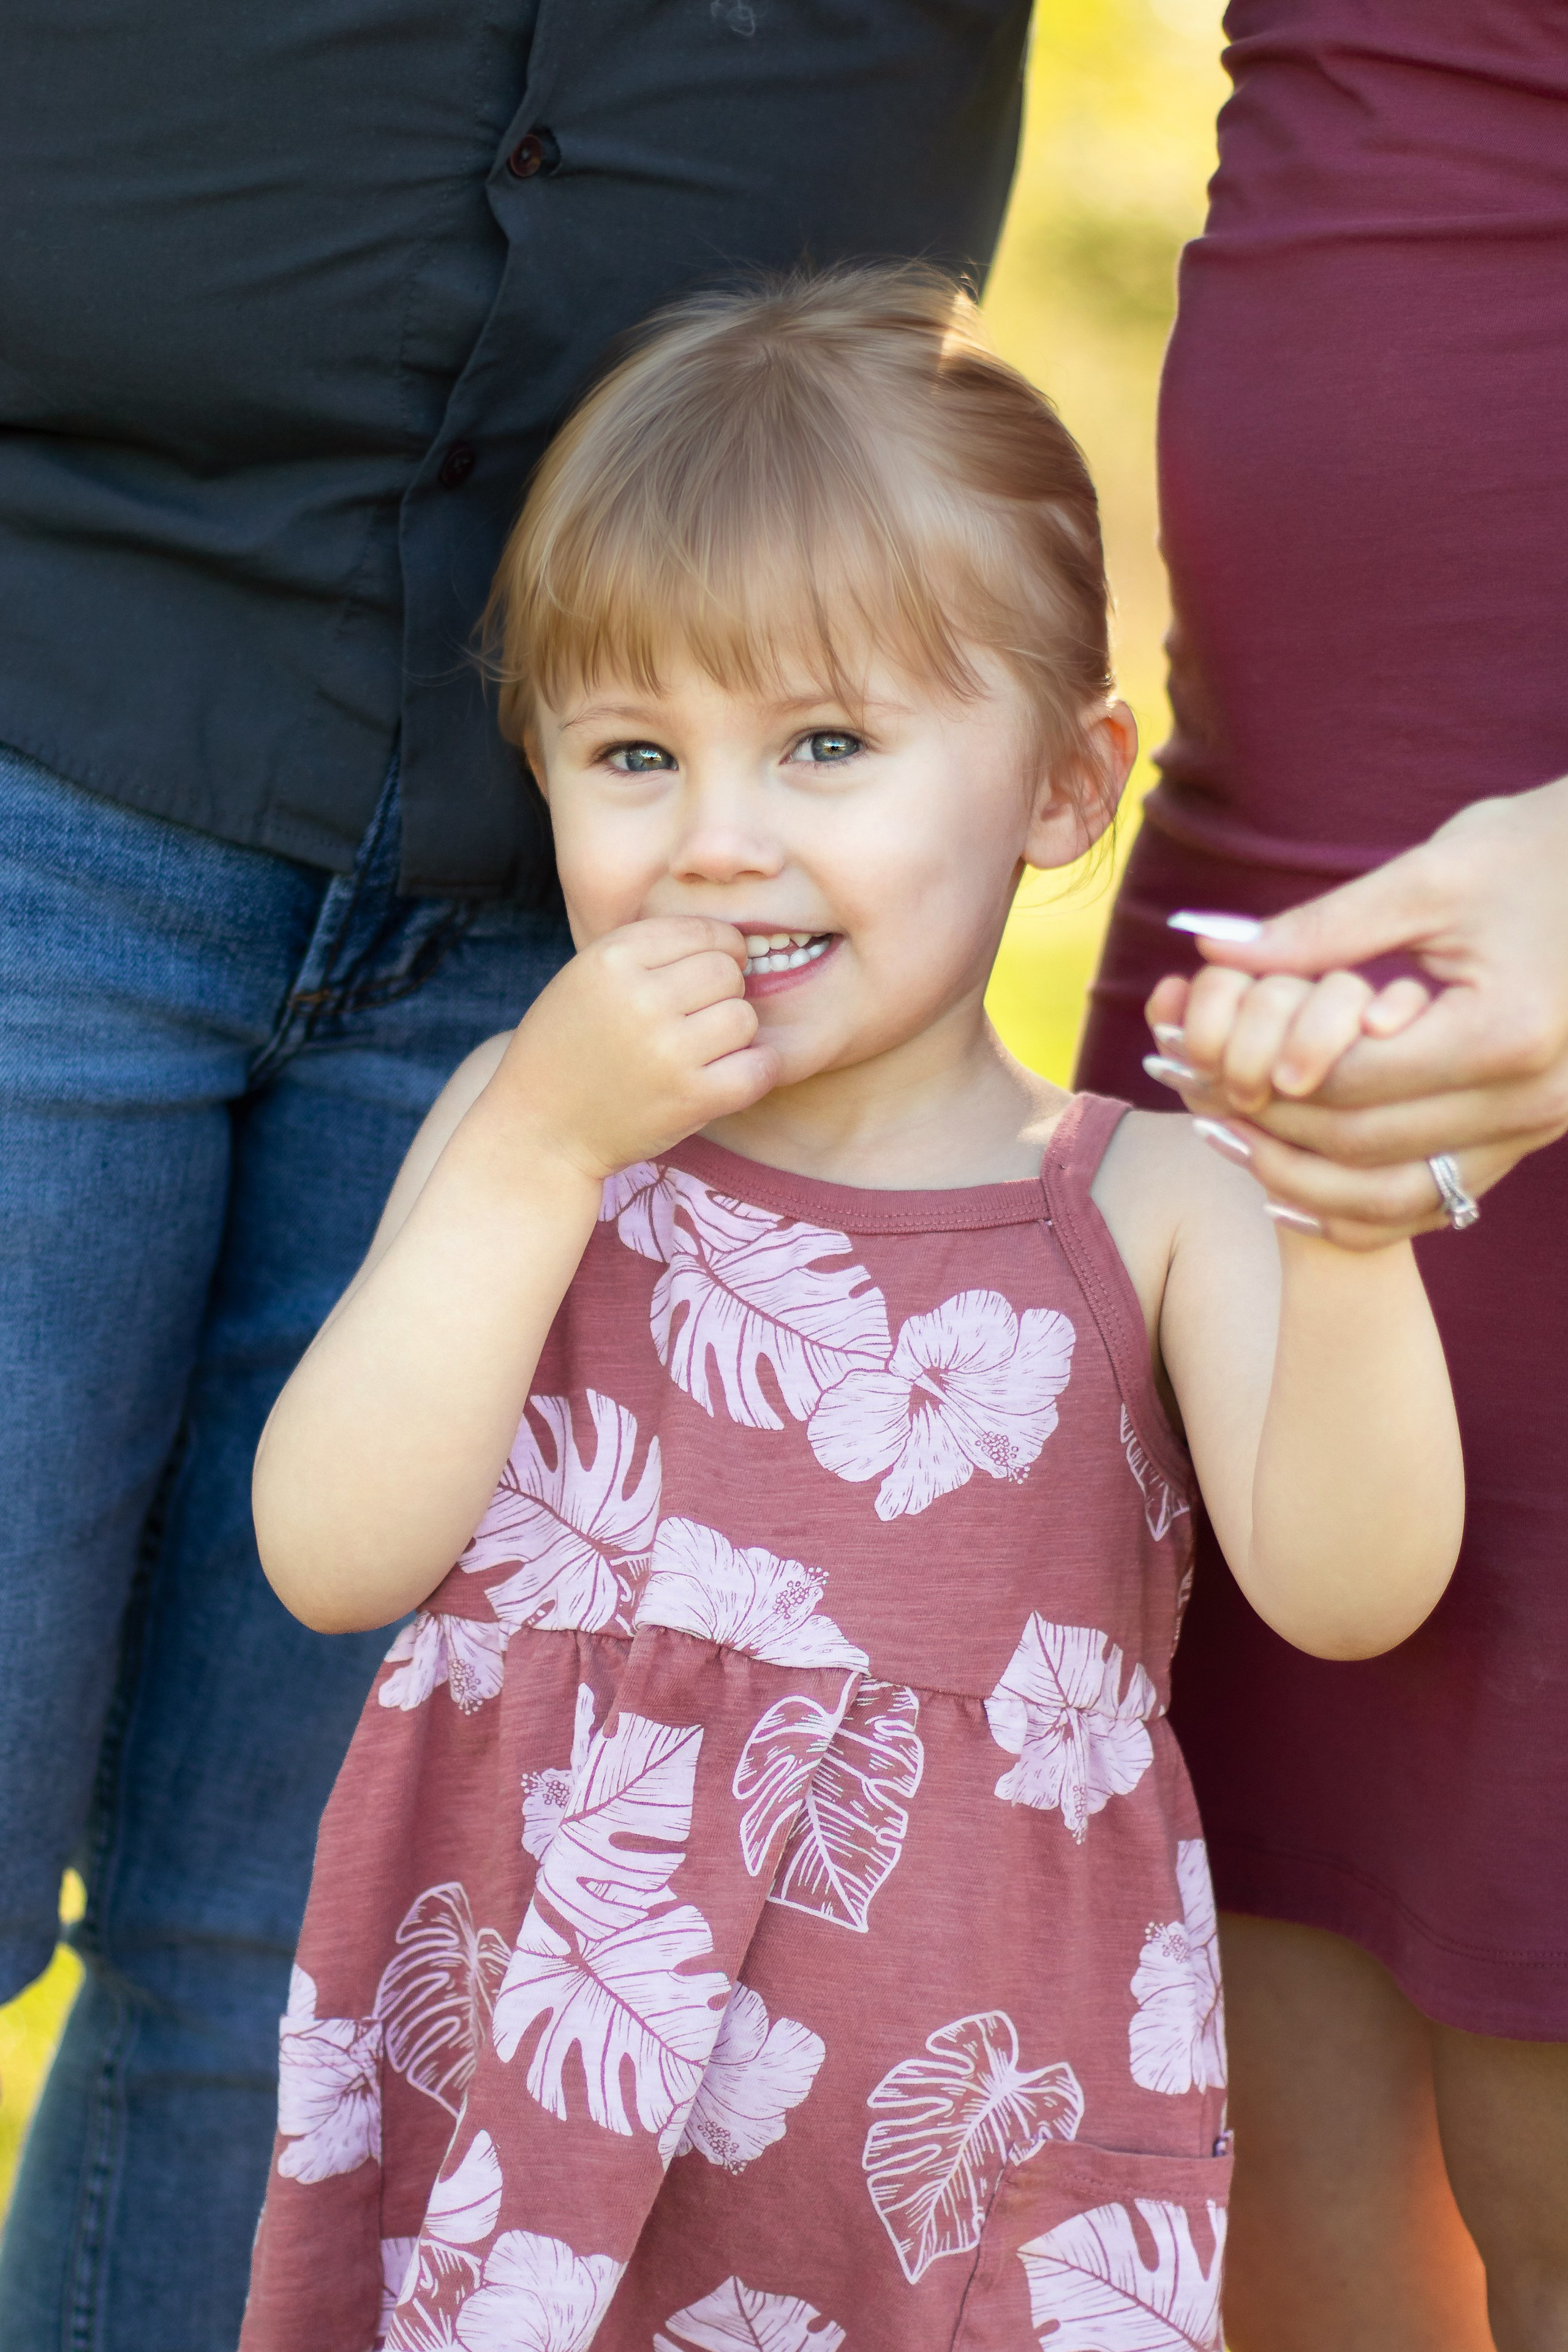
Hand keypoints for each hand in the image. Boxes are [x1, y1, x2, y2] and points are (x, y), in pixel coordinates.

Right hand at [485, 916, 777, 1183]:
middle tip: (697, 1018)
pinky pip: (758, 1067)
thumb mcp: (586, 978)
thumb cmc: (568, 1049)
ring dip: (733, 1035)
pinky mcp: (690, 1098)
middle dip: (722, 993)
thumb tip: (730, 942)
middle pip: (727, 972)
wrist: (540, 1130)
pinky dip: (755, 1070)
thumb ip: (647, 952)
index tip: (712, 971)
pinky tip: (733, 1074)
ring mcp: (668, 1050)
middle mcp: (641, 998)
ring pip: (744, 1018)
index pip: (701, 931)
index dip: (719, 949)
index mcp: (612, 958)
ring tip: (701, 1049)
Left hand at [1144, 776, 1567, 1242]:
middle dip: (1261, 1119)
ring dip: (1297, 1178)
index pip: (1348, 1078)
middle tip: (1183, 1084)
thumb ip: (1321, 928)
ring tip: (1220, 1132)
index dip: (1258, 1067)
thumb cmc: (1543, 849)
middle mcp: (1533, 1100)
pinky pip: (1433, 1203)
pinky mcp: (1532, 1137)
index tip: (1188, 1041)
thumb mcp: (1432, 876)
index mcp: (1506, 1033)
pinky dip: (1356, 1206)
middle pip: (1359, 1142)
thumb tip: (1212, 947)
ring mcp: (1540, 1129)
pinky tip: (1287, 1185)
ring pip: (1391, 1196)